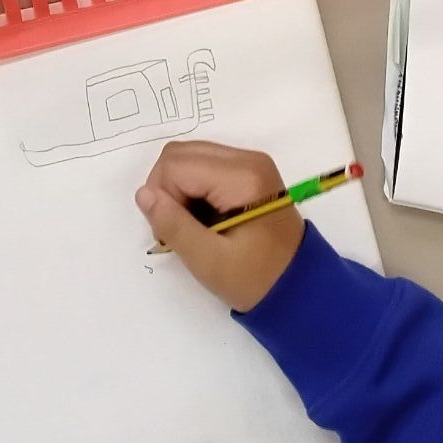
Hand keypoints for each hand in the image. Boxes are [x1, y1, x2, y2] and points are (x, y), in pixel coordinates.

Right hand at [135, 142, 302, 311]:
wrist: (299, 287)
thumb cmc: (255, 279)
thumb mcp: (209, 261)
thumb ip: (174, 225)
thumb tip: (143, 194)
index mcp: (242, 177)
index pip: (175, 165)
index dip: (164, 198)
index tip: (175, 233)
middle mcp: (248, 159)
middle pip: (180, 154)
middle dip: (168, 190)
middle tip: (182, 229)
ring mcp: (250, 162)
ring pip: (189, 157)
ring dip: (179, 190)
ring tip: (194, 225)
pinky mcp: (248, 171)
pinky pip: (204, 165)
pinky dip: (193, 189)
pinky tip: (205, 218)